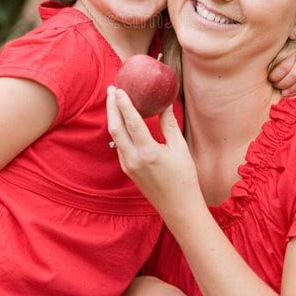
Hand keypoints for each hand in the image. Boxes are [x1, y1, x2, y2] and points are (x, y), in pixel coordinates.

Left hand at [106, 87, 201, 220]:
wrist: (178, 207)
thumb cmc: (184, 178)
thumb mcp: (180, 149)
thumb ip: (169, 125)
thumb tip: (165, 104)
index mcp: (148, 152)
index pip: (132, 122)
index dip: (124, 103)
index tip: (119, 89)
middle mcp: (134, 158)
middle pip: (115, 127)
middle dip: (111, 106)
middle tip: (111, 88)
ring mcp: (128, 165)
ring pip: (115, 136)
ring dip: (113, 117)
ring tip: (114, 100)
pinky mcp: (127, 170)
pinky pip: (119, 146)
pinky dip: (119, 130)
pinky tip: (122, 121)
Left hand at [269, 47, 295, 95]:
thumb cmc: (287, 61)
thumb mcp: (281, 57)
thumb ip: (278, 62)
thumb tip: (275, 69)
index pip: (285, 66)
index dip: (276, 75)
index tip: (271, 79)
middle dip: (284, 83)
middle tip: (277, 87)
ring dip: (294, 88)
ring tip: (285, 92)